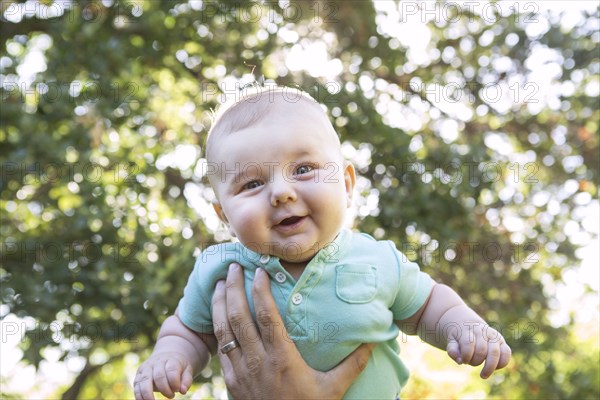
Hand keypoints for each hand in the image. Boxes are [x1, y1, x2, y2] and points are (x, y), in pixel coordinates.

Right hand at [133, 352, 192, 399]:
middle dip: (165, 389)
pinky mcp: (139, 375)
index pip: (171, 370)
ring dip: (149, 394)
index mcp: (170, 359)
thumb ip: (186, 380)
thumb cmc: (178, 367)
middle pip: (158, 376)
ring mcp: (146, 368)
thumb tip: (183, 391)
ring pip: (145, 380)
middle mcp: (157, 362)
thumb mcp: (186, 370)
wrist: (166, 357)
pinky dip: (139, 395)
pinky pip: (137, 385)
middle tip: (171, 396)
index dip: (175, 382)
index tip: (178, 390)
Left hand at [212, 263, 374, 398]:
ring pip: (224, 330)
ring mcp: (241, 371)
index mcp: (282, 358)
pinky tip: (218, 314)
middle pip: (239, 316)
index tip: (258, 270)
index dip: (260, 290)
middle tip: (233, 266)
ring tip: (221, 282)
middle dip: (234, 288)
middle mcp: (257, 361)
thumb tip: (373, 341)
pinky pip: (221, 348)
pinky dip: (217, 327)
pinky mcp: (231, 381)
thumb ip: (352, 365)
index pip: (267, 316)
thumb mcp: (333, 389)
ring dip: (220, 303)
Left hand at [443, 308, 511, 378]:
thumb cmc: (459, 337)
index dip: (465, 356)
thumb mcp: (451, 341)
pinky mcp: (502, 341)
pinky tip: (495, 368)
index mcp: (468, 330)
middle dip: (475, 362)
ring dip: (489, 367)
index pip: (468, 344)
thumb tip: (460, 361)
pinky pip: (507, 353)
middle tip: (470, 363)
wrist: (468, 324)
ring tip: (483, 375)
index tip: (463, 360)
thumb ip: (452, 351)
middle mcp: (483, 331)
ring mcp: (494, 336)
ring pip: (495, 353)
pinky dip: (502, 363)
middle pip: (482, 351)